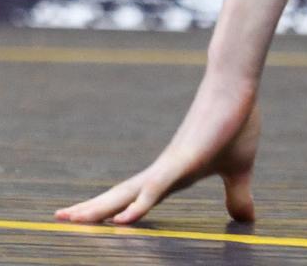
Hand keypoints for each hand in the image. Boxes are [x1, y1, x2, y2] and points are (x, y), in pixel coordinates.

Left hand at [57, 88, 259, 226]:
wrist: (237, 87)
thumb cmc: (234, 123)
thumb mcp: (238, 172)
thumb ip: (236, 195)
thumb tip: (247, 218)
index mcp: (172, 174)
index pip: (132, 196)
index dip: (110, 209)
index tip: (86, 220)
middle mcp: (163, 170)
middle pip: (119, 195)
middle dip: (91, 209)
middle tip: (59, 218)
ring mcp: (170, 165)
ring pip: (128, 193)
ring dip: (101, 209)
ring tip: (73, 220)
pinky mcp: (184, 160)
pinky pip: (156, 189)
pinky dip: (138, 206)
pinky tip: (122, 220)